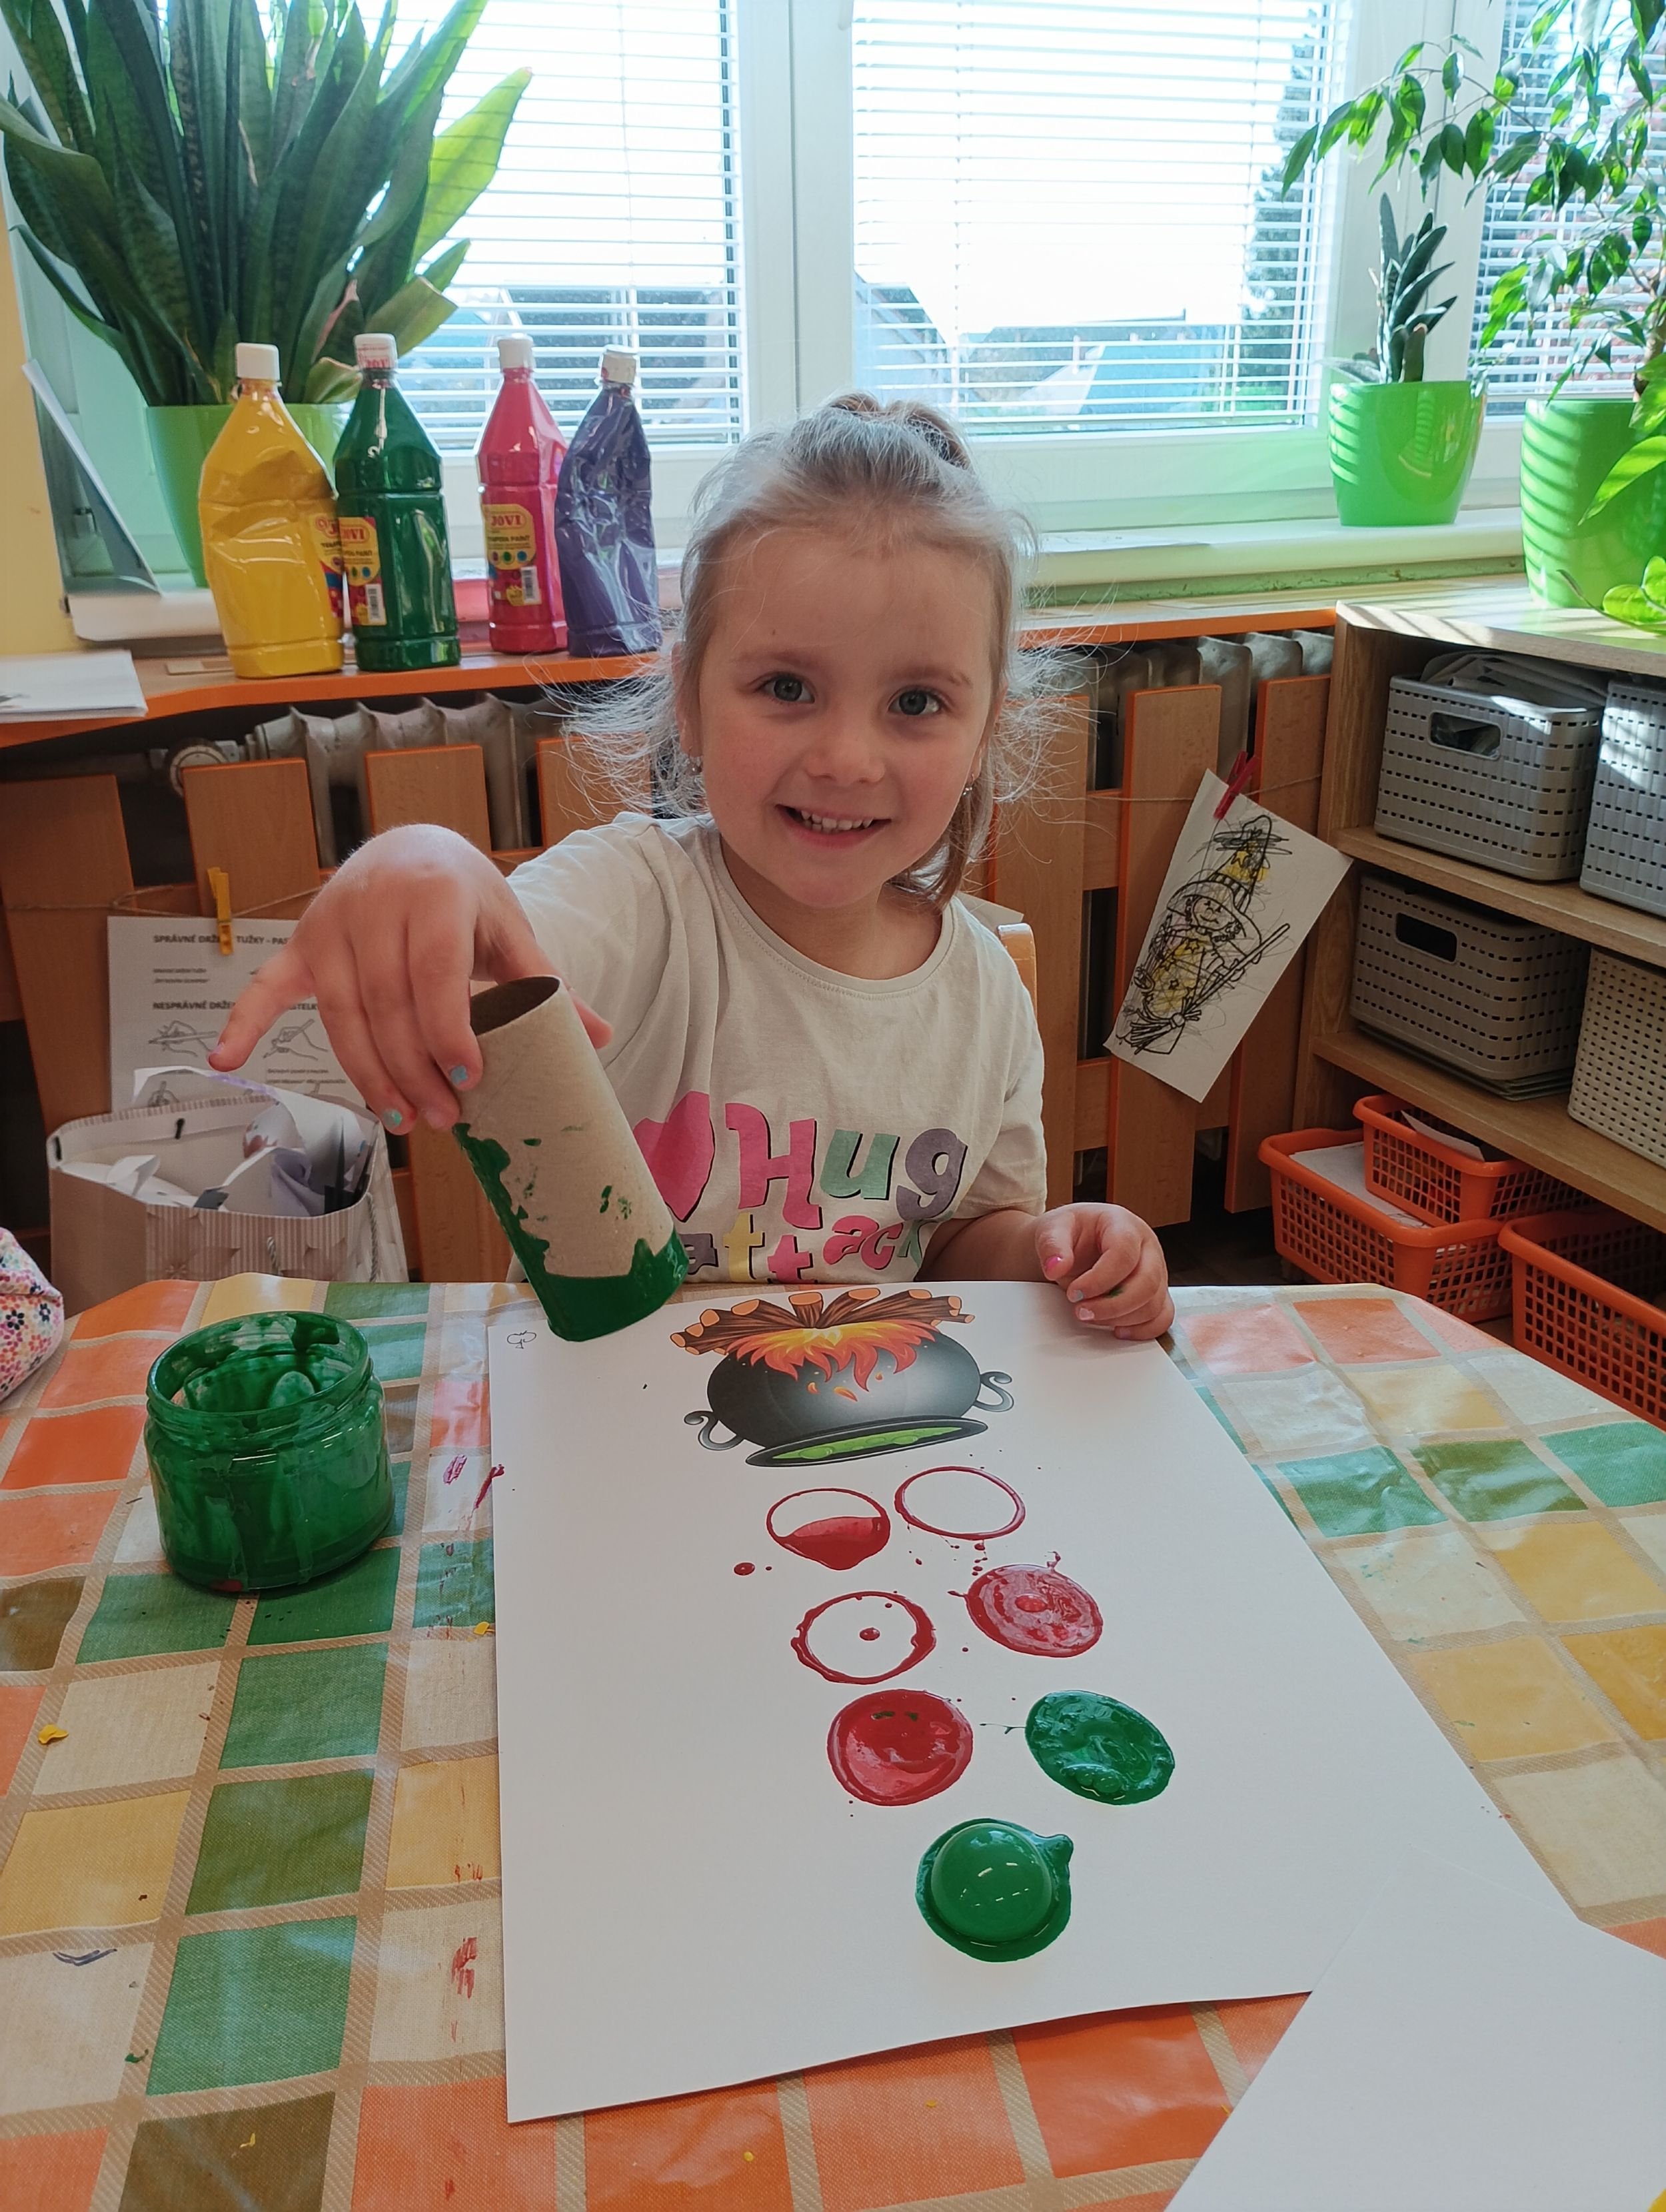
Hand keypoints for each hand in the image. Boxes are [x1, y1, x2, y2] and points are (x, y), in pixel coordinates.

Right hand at [209, 824, 610, 1131]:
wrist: (412, 847)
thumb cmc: (464, 896)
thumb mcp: (507, 928)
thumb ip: (546, 983)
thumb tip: (602, 1038)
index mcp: (435, 892)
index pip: (435, 972)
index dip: (448, 1030)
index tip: (469, 1080)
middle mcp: (374, 902)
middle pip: (386, 1004)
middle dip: (414, 1069)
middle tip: (443, 1118)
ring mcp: (331, 923)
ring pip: (341, 1012)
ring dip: (366, 1072)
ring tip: (398, 1118)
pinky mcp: (302, 943)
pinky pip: (266, 985)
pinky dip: (245, 1021)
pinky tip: (228, 1060)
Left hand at [1034, 1204, 1173, 1338]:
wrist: (1074, 1242)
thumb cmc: (1070, 1233)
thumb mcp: (1053, 1228)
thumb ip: (1052, 1245)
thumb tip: (1056, 1267)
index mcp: (1124, 1226)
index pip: (1124, 1254)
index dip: (1100, 1279)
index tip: (1074, 1293)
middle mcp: (1147, 1248)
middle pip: (1147, 1283)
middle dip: (1113, 1305)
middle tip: (1081, 1311)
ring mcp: (1155, 1271)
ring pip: (1154, 1304)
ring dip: (1121, 1318)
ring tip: (1090, 1316)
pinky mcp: (1155, 1293)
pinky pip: (1161, 1317)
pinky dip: (1142, 1330)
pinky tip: (1117, 1330)